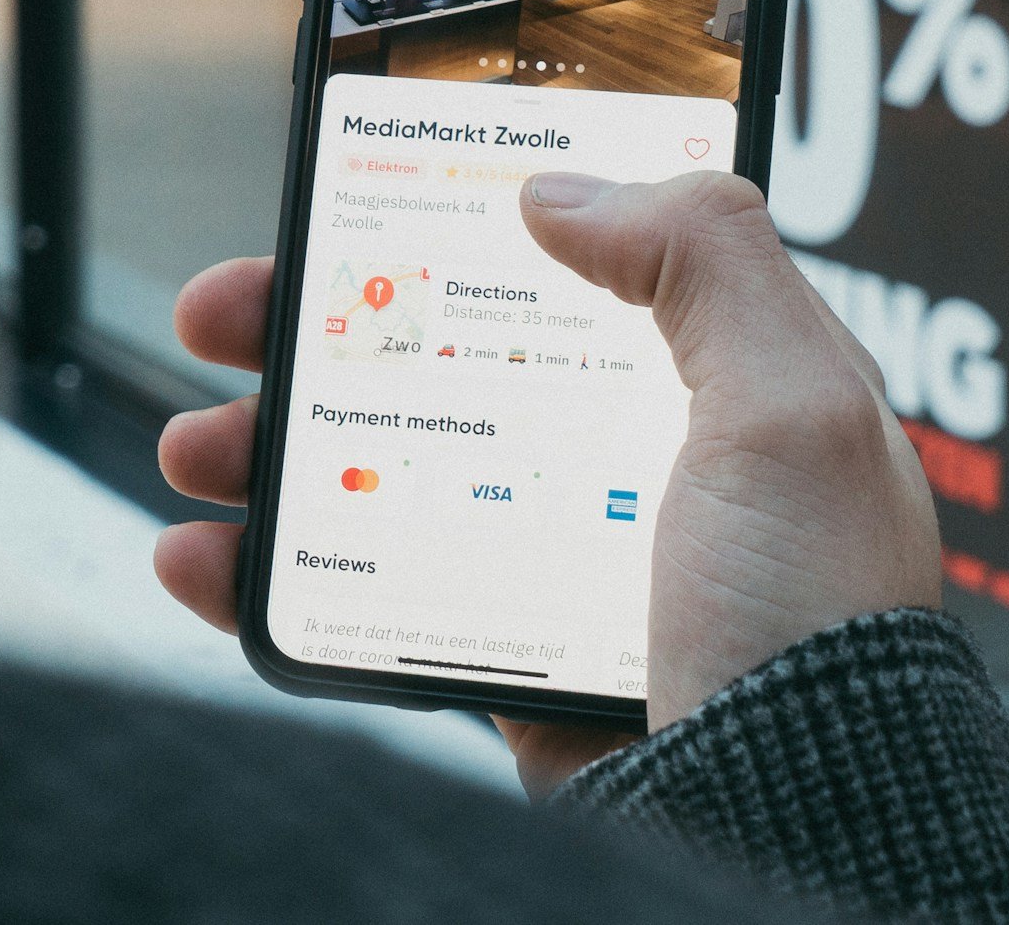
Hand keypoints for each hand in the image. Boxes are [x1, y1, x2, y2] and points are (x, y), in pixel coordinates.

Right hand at [154, 170, 941, 796]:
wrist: (785, 822)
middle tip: (227, 310)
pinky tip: (206, 557)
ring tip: (195, 444)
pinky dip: (271, 575)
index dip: (456, 218)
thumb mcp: (792, 408)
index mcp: (708, 378)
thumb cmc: (814, 623)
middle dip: (320, 327)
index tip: (357, 192)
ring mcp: (556, 553)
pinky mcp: (502, 648)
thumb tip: (561, 186)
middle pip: (443, 354)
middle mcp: (628, 455)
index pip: (570, 258)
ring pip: (383, 468)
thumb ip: (703, 259)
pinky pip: (365, 591)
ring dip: (268, 445)